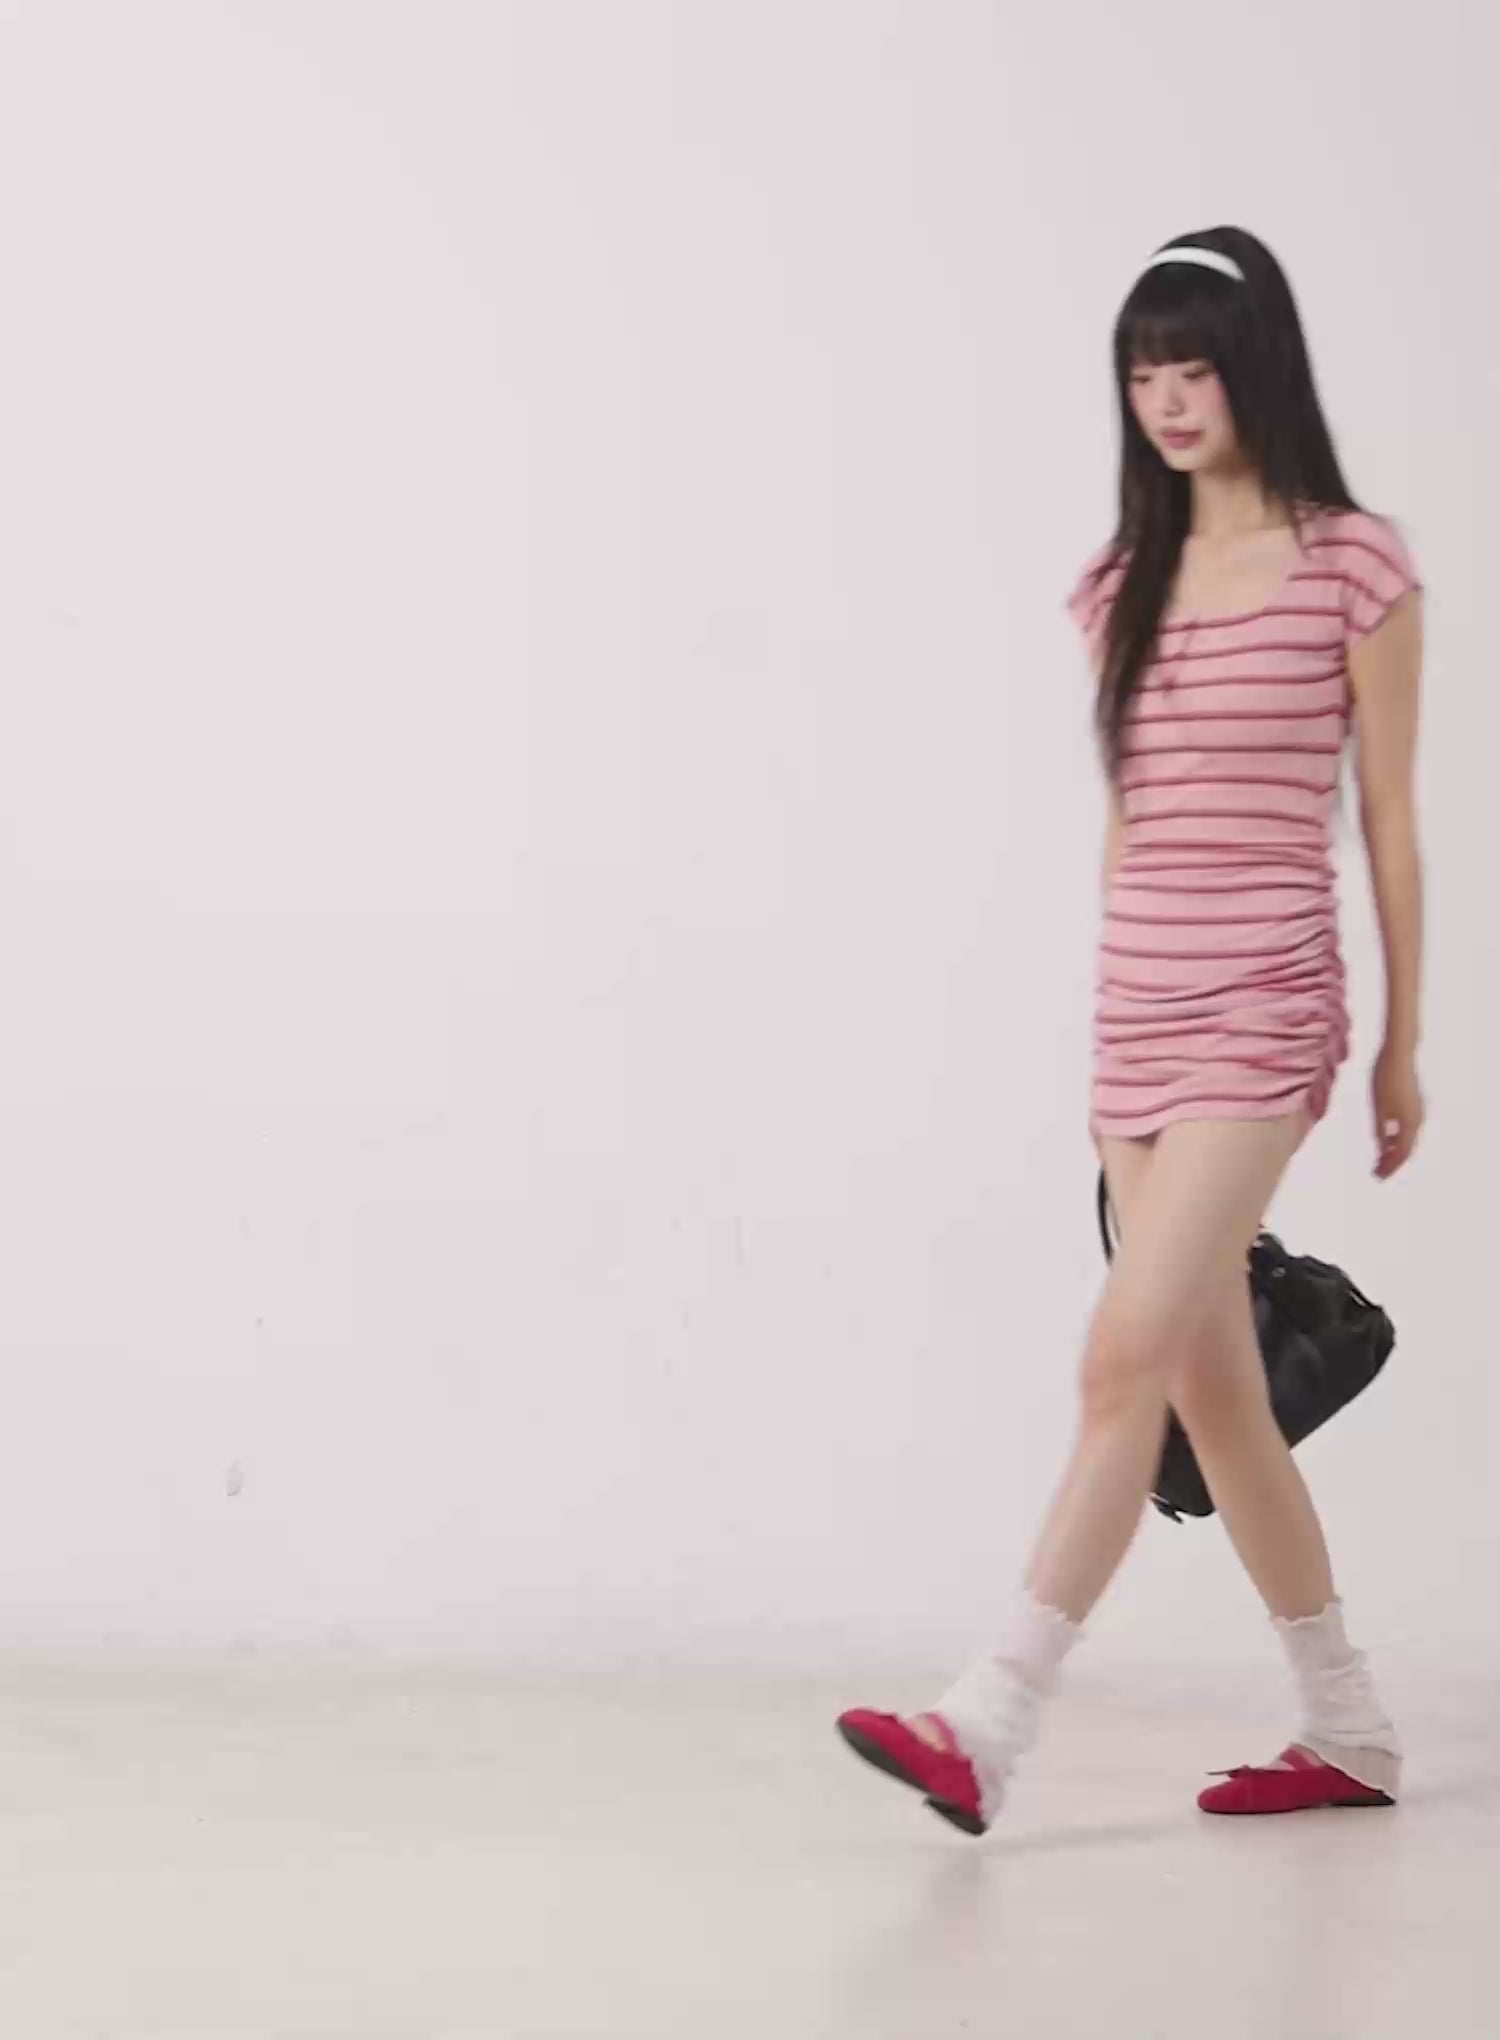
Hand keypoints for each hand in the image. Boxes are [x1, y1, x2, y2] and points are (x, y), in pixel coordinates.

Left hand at [1371, 1044, 1423, 1178]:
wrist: (1399, 1054)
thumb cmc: (1385, 1079)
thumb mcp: (1379, 1108)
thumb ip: (1381, 1130)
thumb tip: (1382, 1150)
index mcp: (1410, 1123)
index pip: (1401, 1153)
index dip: (1390, 1167)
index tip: (1377, 1177)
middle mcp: (1418, 1120)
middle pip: (1406, 1149)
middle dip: (1391, 1163)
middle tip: (1376, 1174)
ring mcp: (1417, 1112)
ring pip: (1407, 1140)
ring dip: (1393, 1152)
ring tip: (1379, 1161)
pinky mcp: (1414, 1105)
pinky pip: (1406, 1129)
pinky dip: (1396, 1139)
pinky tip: (1385, 1141)